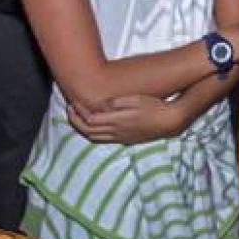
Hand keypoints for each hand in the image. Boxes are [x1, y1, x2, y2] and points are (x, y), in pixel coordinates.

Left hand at [67, 94, 181, 144]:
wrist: (168, 121)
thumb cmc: (153, 106)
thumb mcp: (136, 99)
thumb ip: (118, 101)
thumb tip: (104, 102)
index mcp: (117, 120)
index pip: (90, 119)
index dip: (79, 111)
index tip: (73, 101)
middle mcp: (116, 131)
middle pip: (88, 130)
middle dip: (75, 120)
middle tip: (70, 109)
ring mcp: (119, 137)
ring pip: (94, 137)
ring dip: (82, 128)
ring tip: (76, 117)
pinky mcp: (124, 139)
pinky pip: (102, 140)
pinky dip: (92, 133)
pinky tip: (92, 126)